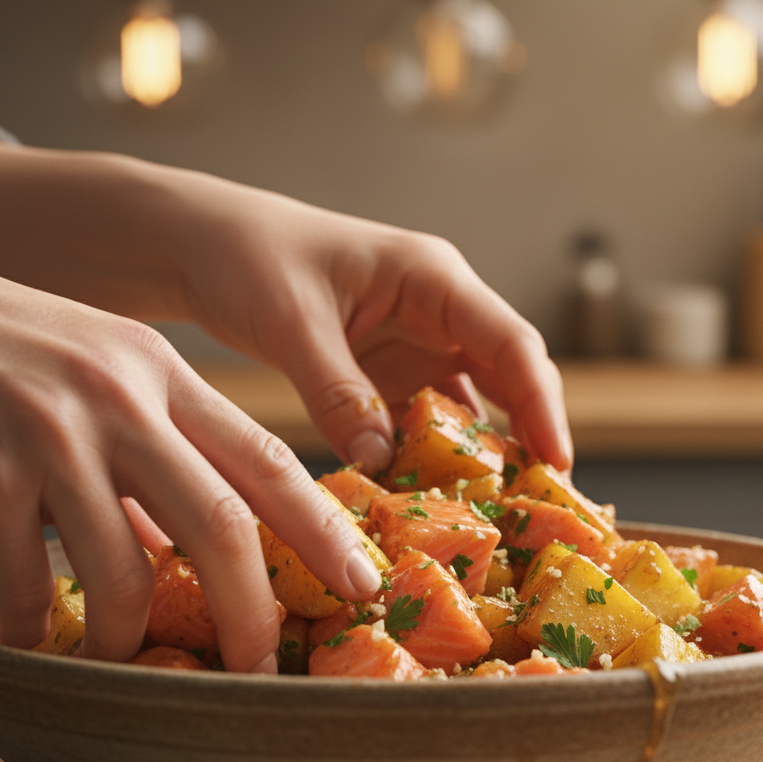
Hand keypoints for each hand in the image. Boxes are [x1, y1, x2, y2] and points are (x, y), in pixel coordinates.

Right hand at [0, 249, 380, 670]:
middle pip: (220, 524)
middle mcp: (122, 400)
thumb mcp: (105, 376)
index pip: (268, 459)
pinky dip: (38, 626)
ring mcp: (52, 435)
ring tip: (122, 655)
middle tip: (261, 666)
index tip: (361, 581)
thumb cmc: (12, 351)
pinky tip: (33, 635)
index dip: (323, 529)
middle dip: (251, 611)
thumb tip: (190, 547)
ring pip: (126, 569)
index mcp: (165, 375)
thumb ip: (160, 450)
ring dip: (129, 635)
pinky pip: (28, 582)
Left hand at [171, 183, 573, 474]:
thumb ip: (339, 395)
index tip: (557, 460)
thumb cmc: (249, 258)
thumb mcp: (294, 325)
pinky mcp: (386, 377)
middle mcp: (436, 313)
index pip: (509, 342)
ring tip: (495, 513)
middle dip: (527, 438)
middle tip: (539, 504)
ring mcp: (413, 347)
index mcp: (432, 279)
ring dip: (478, 456)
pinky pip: (422, 424)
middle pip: (505, 379)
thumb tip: (383, 464)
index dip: (542, 402)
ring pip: (467, 408)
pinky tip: (429, 498)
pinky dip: (428, 459)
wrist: (205, 248)